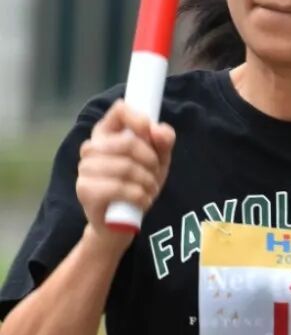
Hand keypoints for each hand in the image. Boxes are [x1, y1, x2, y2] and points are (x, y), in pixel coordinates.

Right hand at [76, 97, 175, 243]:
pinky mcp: (85, 190)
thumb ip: (163, 142)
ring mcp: (84, 168)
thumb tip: (158, 129)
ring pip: (127, 167)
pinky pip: (120, 188)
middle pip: (129, 142)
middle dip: (150, 161)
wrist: (119, 224)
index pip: (120, 110)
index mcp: (106, 133)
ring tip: (148, 191)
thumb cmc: (136, 186)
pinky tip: (142, 202)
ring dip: (147, 182)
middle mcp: (91, 147)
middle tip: (154, 176)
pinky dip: (139, 196)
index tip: (152, 134)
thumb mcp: (157, 162)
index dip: (139, 119)